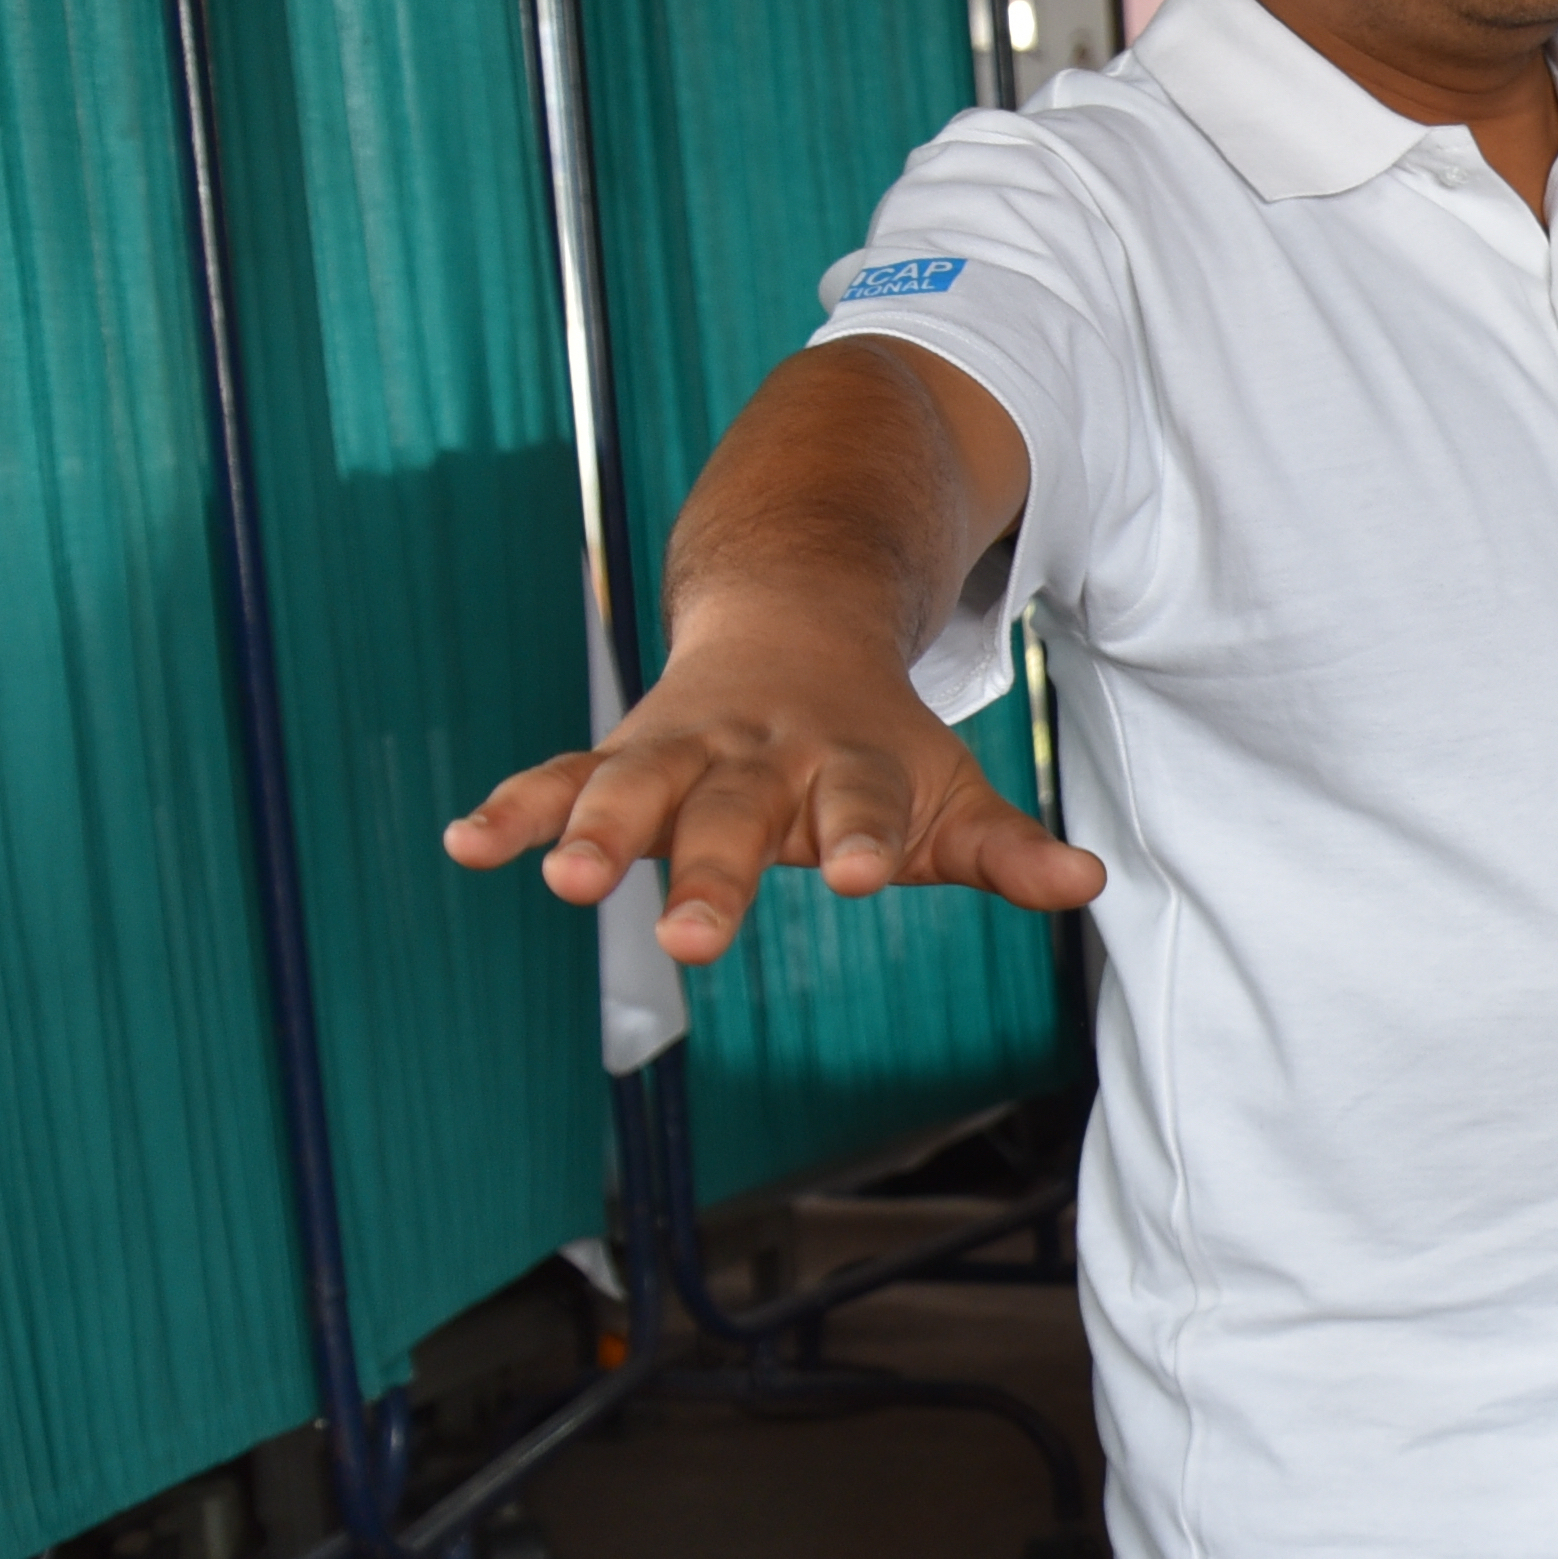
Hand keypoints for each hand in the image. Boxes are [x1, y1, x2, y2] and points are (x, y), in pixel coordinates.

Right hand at [442, 633, 1103, 963]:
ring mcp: (682, 750)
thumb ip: (1005, 848)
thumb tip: (1091, 883)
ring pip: (632, 785)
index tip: (861, 876)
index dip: (860, 838)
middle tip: (690, 940)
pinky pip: (560, 777)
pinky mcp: (619, 754)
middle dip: (707, 873)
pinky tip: (466, 843)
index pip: (860, 806)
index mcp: (847, 763)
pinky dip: (516, 809)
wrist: (795, 617)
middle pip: (733, 814)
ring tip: (562, 879)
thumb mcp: (947, 792)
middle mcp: (759, 754)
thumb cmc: (878, 745)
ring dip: (592, 830)